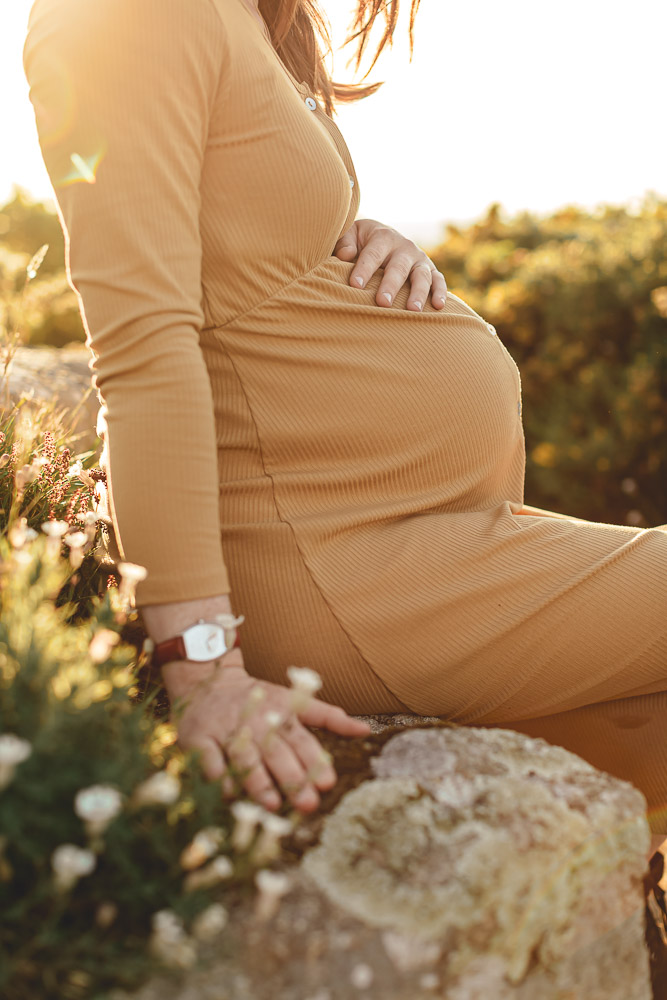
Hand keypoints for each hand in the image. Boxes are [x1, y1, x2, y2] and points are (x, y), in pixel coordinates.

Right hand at [162, 650, 369, 813]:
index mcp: (281, 713)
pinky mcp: (200, 738)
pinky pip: (210, 760)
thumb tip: (365, 730)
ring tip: (273, 804)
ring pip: (244, 757)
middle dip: (292, 777)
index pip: (301, 739)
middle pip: (276, 751)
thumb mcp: (295, 702)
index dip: (314, 761)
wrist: (209, 681)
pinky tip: (230, 795)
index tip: (328, 783)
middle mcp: (256, 721)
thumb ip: (329, 717)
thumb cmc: (259, 699)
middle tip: (307, 802)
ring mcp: (227, 729)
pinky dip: (219, 777)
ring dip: (258, 781)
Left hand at [333, 218, 446, 311]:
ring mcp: (419, 259)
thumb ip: (345, 242)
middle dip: (391, 285)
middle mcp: (404, 247)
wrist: (383, 239)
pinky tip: (439, 306)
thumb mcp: (351, 235)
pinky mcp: (430, 270)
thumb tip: (345, 255)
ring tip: (412, 310)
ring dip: (418, 293)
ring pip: (421, 276)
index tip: (355, 285)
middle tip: (382, 303)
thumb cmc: (361, 242)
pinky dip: (440, 292)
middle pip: (398, 267)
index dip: (364, 269)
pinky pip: (438, 280)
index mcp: (383, 237)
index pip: (373, 253)